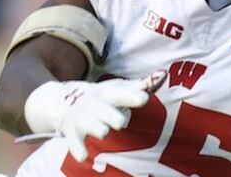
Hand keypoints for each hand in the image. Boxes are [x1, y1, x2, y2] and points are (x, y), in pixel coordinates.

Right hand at [23, 70, 167, 161]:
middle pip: (109, 113)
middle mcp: (97, 105)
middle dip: (115, 117)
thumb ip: (144, 85)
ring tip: (104, 131)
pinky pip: (75, 143)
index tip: (144, 98)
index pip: (124, 95)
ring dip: (101, 130)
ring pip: (96, 128)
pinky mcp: (73, 133)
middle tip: (121, 122)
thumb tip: (164, 73)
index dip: (134, 97)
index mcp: (111, 94)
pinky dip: (79, 150)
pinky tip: (84, 156)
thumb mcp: (122, 89)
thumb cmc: (105, 96)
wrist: (66, 101)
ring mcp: (85, 120)